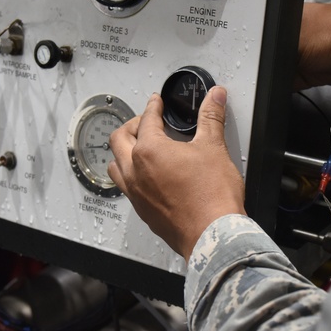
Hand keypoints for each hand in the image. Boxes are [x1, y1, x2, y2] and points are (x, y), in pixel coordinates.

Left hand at [108, 88, 245, 258]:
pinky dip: (131, 176)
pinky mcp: (143, 212)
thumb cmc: (212, 196)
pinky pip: (126, 188)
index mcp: (149, 151)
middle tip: (147, 121)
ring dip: (123, 152)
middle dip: (133, 125)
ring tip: (138, 148)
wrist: (213, 234)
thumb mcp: (214, 148)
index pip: (146, 119)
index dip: (153, 107)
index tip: (156, 102)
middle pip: (119, 139)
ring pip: (115, 166)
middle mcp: (136, 172)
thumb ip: (211, 118)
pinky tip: (146, 178)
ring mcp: (136, 194)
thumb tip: (215, 96)